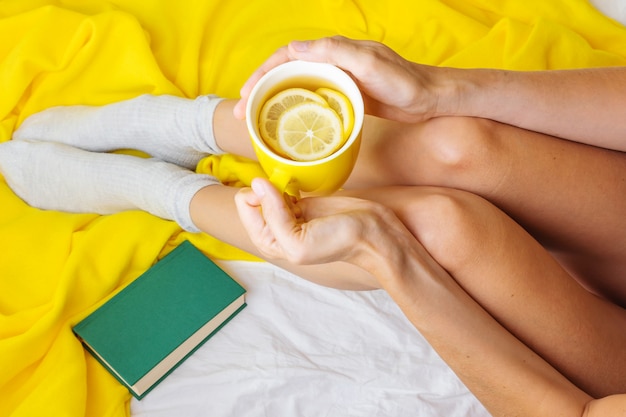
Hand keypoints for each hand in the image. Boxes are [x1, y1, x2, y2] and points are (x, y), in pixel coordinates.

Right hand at [233, 36, 441, 122]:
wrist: (430, 99)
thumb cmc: (404, 81)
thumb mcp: (369, 63)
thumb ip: (335, 52)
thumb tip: (296, 47)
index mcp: (333, 51)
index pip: (286, 57)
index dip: (261, 74)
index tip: (244, 94)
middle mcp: (332, 63)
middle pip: (286, 74)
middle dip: (260, 92)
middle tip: (242, 114)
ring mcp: (338, 81)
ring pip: (296, 89)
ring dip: (274, 104)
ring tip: (256, 123)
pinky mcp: (345, 98)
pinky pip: (312, 102)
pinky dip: (295, 113)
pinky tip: (288, 129)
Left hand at [234, 178, 403, 271]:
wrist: (372, 233)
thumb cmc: (339, 241)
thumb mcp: (299, 239)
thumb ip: (274, 214)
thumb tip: (257, 183)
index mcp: (269, 242)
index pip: (246, 209)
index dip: (258, 198)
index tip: (282, 197)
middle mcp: (275, 230)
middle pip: (253, 198)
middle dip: (267, 191)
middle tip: (290, 194)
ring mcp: (288, 215)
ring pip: (266, 190)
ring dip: (277, 185)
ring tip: (295, 191)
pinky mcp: (302, 202)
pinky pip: (282, 187)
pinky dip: (286, 182)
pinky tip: (298, 186)